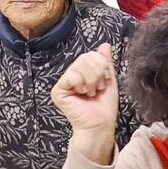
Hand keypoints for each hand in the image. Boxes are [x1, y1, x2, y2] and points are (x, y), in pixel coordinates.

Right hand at [51, 43, 119, 163]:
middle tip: (98, 88)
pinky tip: (83, 94)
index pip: (91, 55)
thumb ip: (105, 62)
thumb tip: (105, 45)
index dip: (102, 65)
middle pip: (85, 57)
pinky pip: (71, 75)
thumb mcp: (108, 79)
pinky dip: (82, 84)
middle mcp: (71, 75)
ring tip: (91, 92)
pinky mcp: (58, 91)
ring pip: (80, 66)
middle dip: (98, 73)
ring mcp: (63, 83)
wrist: (100, 124)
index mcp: (82, 72)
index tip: (105, 80)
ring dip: (92, 81)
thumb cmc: (104, 106)